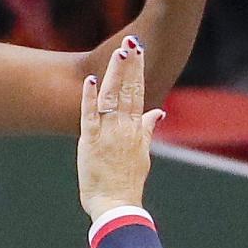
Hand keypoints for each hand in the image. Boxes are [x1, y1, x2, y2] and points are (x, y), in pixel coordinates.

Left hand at [78, 36, 162, 218]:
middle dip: (130, 65)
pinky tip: (91, 80)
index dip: (138, 71)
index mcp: (136, 130)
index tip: (139, 51)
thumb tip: (157, 112)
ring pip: (112, 98)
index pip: (139, 93)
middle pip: (128, 91)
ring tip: (120, 52)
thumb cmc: (127, 184)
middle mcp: (124, 128)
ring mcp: (108, 134)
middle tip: (132, 41)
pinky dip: (90, 98)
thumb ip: (147, 129)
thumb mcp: (143, 154)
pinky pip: (90, 116)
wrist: (117, 206)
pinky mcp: (91, 142)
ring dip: (115, 74)